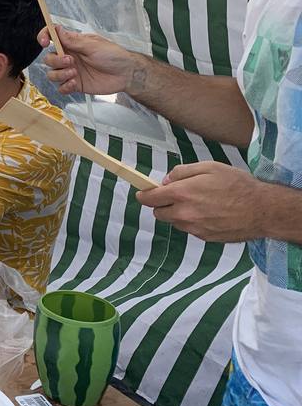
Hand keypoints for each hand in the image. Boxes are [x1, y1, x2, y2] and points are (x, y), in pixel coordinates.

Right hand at [40, 24, 136, 95]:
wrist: (126, 74)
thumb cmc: (113, 55)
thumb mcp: (93, 45)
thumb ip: (73, 40)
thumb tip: (57, 29)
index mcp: (72, 44)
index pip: (52, 37)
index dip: (43, 37)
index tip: (44, 43)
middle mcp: (69, 57)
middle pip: (48, 58)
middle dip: (56, 61)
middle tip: (71, 61)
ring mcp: (71, 71)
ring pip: (52, 74)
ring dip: (60, 74)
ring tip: (74, 74)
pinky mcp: (75, 85)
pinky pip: (60, 88)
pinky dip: (64, 87)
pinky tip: (75, 83)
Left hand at [137, 162, 267, 242]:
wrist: (262, 210)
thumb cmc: (237, 185)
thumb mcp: (209, 167)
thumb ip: (182, 172)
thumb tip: (166, 181)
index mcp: (182, 194)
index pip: (150, 199)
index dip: (143, 195)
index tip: (142, 193)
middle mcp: (184, 214)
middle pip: (158, 213)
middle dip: (162, 205)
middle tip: (177, 196)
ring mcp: (194, 228)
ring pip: (175, 222)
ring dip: (178, 214)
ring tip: (199, 204)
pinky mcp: (205, 238)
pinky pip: (190, 230)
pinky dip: (193, 222)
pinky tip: (210, 214)